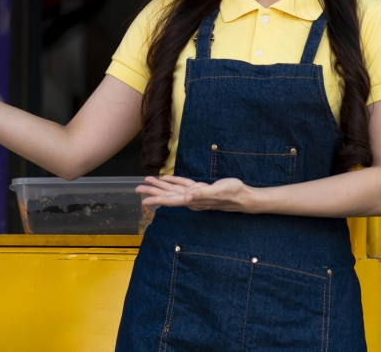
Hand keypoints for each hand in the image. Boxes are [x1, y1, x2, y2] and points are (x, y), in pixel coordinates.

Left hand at [137, 175, 253, 212]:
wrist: (244, 197)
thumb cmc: (232, 194)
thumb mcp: (217, 192)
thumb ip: (201, 194)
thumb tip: (186, 197)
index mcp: (193, 200)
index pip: (171, 200)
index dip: (157, 200)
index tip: (143, 201)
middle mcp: (191, 199)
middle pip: (168, 195)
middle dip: (152, 192)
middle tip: (137, 189)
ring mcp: (195, 194)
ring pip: (173, 189)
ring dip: (160, 186)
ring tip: (147, 181)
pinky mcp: (200, 188)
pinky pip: (183, 185)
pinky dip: (173, 181)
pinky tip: (166, 178)